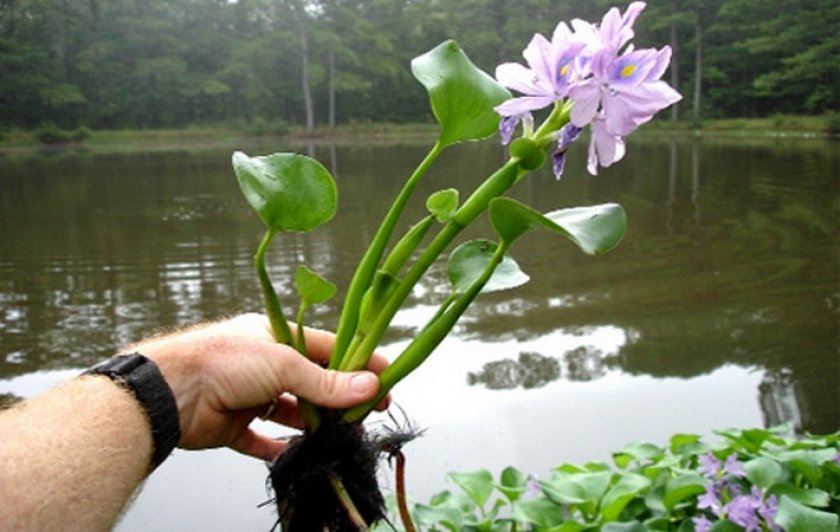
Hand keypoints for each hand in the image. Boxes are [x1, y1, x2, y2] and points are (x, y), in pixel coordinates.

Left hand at [128, 313, 386, 460]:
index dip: (357, 363)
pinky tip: (296, 453)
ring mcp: (248, 395)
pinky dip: (278, 447)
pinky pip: (261, 439)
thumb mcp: (283, 364)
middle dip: (339, 399)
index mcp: (276, 336)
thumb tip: (368, 387)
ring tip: (340, 438)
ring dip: (314, 425)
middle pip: (312, 383)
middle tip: (366, 416)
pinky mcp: (232, 424)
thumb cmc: (223, 361)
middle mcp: (263, 364)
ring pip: (291, 412)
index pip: (328, 348)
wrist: (169, 392)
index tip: (384, 379)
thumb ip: (325, 380)